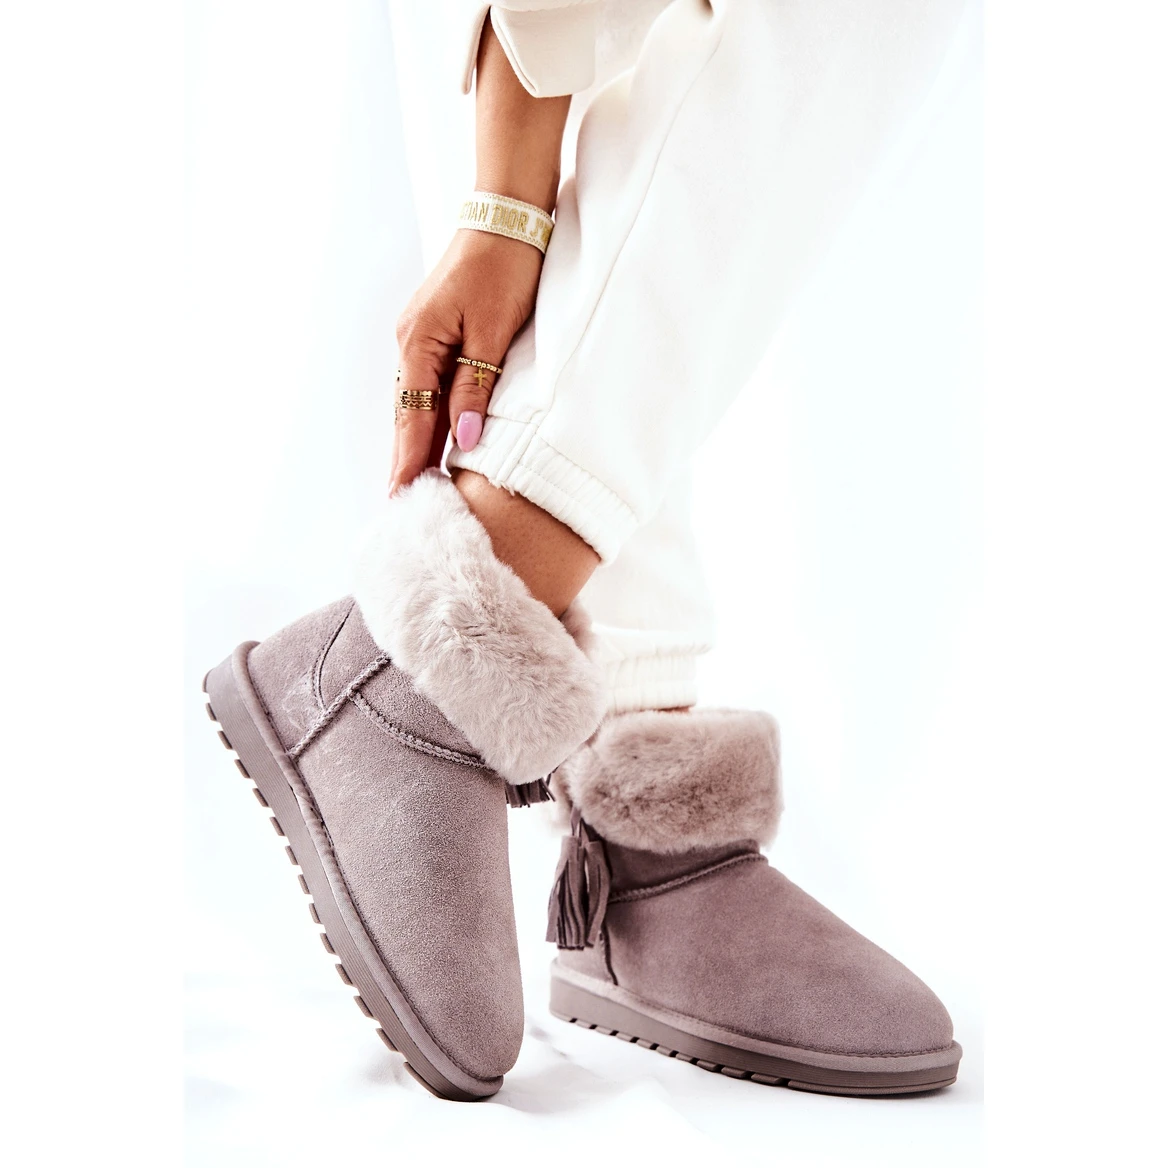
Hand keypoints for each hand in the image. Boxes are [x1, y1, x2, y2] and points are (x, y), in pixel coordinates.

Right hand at [390, 229, 543, 493]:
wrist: (508, 216)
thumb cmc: (505, 268)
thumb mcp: (494, 332)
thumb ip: (476, 388)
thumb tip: (464, 440)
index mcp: (419, 343)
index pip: (412, 418)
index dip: (408, 461)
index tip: (401, 499)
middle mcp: (411, 343)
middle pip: (408, 415)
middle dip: (406, 460)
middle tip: (403, 506)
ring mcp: (421, 337)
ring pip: (418, 402)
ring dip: (418, 442)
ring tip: (417, 484)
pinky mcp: (438, 332)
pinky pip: (430, 385)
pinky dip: (432, 416)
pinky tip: (436, 440)